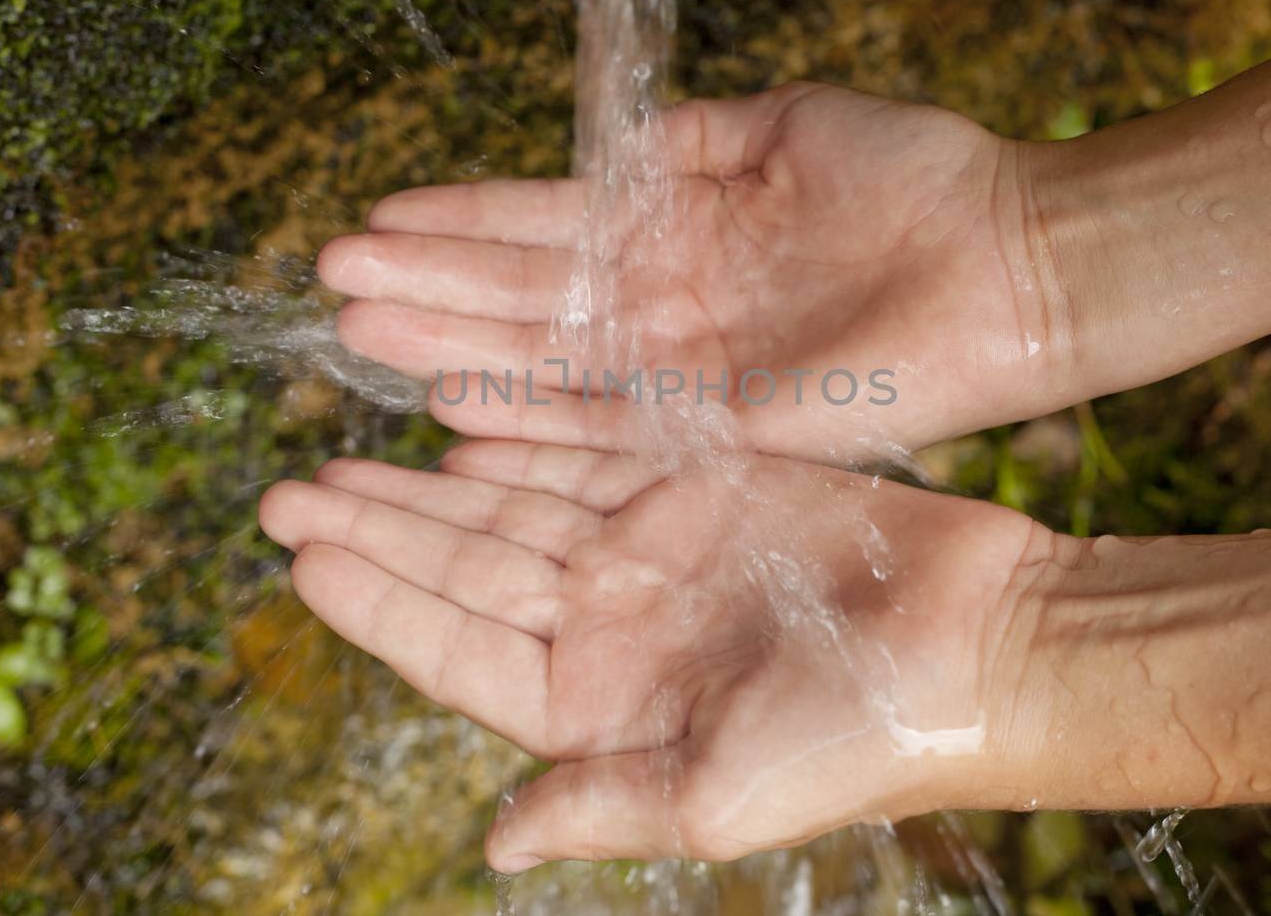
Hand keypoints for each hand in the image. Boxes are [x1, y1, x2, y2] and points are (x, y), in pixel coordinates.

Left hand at [257, 442, 1058, 868]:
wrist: (984, 645)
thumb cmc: (864, 736)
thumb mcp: (719, 792)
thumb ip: (601, 804)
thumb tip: (493, 846)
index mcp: (601, 705)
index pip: (458, 651)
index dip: (378, 605)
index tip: (302, 558)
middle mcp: (613, 626)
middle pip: (467, 570)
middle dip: (378, 530)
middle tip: (286, 491)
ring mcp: (653, 552)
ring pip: (511, 509)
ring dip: (430, 483)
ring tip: (344, 456)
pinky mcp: (701, 487)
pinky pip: (588, 455)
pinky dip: (525, 438)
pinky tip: (461, 424)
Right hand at [316, 82, 1071, 461]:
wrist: (1016, 260)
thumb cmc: (918, 179)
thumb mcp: (788, 126)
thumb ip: (691, 139)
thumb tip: (610, 142)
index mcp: (681, 230)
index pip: (552, 226)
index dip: (466, 221)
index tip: (380, 216)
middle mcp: (670, 307)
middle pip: (532, 298)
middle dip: (433, 286)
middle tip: (333, 282)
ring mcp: (690, 372)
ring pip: (551, 361)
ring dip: (457, 345)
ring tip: (364, 333)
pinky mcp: (725, 429)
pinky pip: (610, 428)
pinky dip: (534, 418)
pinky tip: (456, 405)